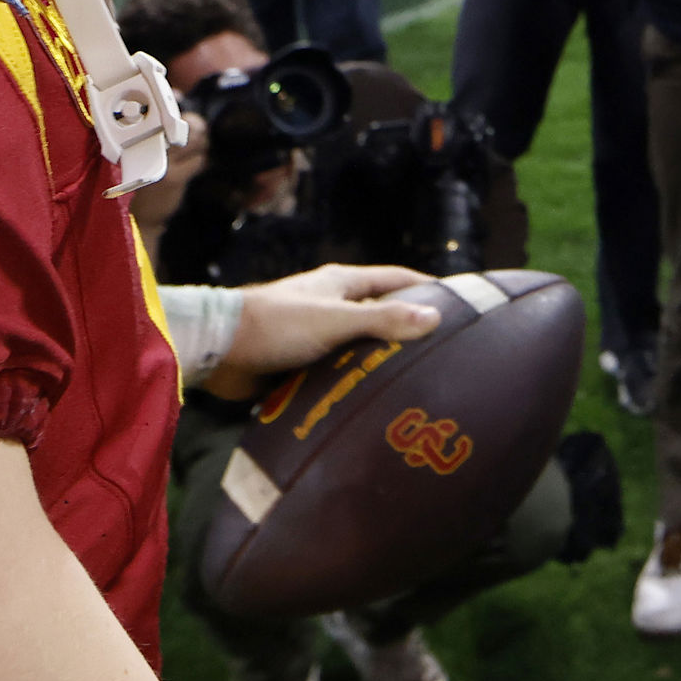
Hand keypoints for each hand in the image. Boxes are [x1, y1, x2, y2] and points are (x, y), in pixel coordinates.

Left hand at [205, 263, 443, 391]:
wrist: (219, 349)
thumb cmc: (277, 324)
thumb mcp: (336, 320)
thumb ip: (382, 320)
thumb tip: (435, 318)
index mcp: (342, 283)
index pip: (397, 279)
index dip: (429, 289)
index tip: (461, 304)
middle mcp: (332, 304)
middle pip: (381, 313)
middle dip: (408, 330)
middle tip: (445, 355)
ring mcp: (316, 333)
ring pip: (359, 346)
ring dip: (381, 361)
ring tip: (416, 384)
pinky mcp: (301, 360)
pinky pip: (338, 370)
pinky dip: (355, 381)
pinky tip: (373, 401)